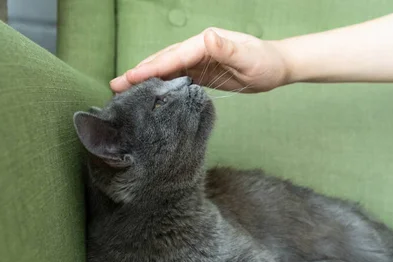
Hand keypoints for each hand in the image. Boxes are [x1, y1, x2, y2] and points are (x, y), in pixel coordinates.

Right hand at [110, 28, 289, 92]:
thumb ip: (227, 48)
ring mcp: (198, 59)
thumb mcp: (248, 57)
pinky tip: (148, 92)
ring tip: (122, 89)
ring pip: (167, 68)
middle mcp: (199, 47)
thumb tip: (206, 37)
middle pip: (164, 59)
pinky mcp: (201, 71)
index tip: (132, 77)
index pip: (175, 55)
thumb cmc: (265, 62)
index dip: (153, 66)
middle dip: (140, 72)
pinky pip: (176, 77)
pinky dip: (160, 83)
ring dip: (146, 78)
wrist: (276, 67)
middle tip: (116, 85)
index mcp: (207, 42)